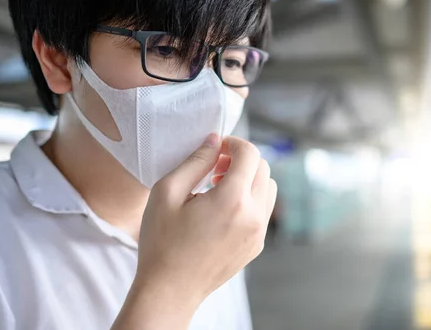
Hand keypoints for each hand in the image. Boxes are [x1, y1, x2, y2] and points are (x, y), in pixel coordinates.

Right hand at [113, 134, 276, 329]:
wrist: (169, 289)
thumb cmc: (162, 242)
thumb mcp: (167, 192)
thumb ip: (196, 160)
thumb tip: (215, 139)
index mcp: (233, 200)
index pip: (250, 153)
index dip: (233, 142)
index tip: (216, 149)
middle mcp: (253, 216)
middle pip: (263, 167)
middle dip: (241, 160)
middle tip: (214, 168)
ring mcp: (258, 233)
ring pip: (268, 188)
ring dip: (248, 179)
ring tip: (218, 188)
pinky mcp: (256, 245)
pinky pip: (263, 210)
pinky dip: (250, 199)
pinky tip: (222, 209)